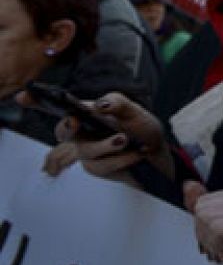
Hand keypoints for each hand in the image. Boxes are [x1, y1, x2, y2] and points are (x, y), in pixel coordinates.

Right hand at [43, 92, 172, 180]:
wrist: (156, 153)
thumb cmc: (141, 129)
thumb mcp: (134, 111)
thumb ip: (118, 103)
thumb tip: (100, 105)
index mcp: (87, 113)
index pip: (58, 106)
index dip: (37, 101)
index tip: (25, 96)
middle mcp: (82, 132)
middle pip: (63, 131)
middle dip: (67, 127)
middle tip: (75, 121)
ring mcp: (87, 151)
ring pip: (86, 151)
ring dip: (106, 145)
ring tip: (125, 139)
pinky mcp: (96, 167)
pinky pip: (103, 165)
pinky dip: (122, 158)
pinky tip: (137, 153)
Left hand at [185, 182, 222, 263]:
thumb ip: (205, 205)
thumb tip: (188, 185)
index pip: (204, 201)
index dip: (202, 224)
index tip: (216, 237)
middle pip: (203, 210)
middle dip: (205, 234)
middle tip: (220, 246)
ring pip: (208, 220)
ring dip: (213, 242)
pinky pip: (217, 229)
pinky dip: (219, 244)